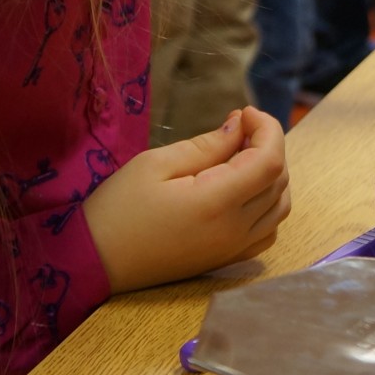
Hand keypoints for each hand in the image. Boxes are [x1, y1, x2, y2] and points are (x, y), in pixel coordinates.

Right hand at [82, 107, 290, 292]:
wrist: (94, 262)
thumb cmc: (117, 209)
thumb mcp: (155, 164)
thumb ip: (206, 145)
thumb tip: (239, 126)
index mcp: (216, 204)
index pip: (270, 161)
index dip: (267, 129)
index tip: (243, 112)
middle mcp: (234, 230)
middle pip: (280, 180)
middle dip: (268, 145)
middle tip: (236, 129)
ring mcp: (233, 249)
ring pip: (280, 206)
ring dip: (272, 174)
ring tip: (240, 155)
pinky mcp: (227, 259)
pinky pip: (268, 229)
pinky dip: (268, 204)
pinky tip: (242, 189)